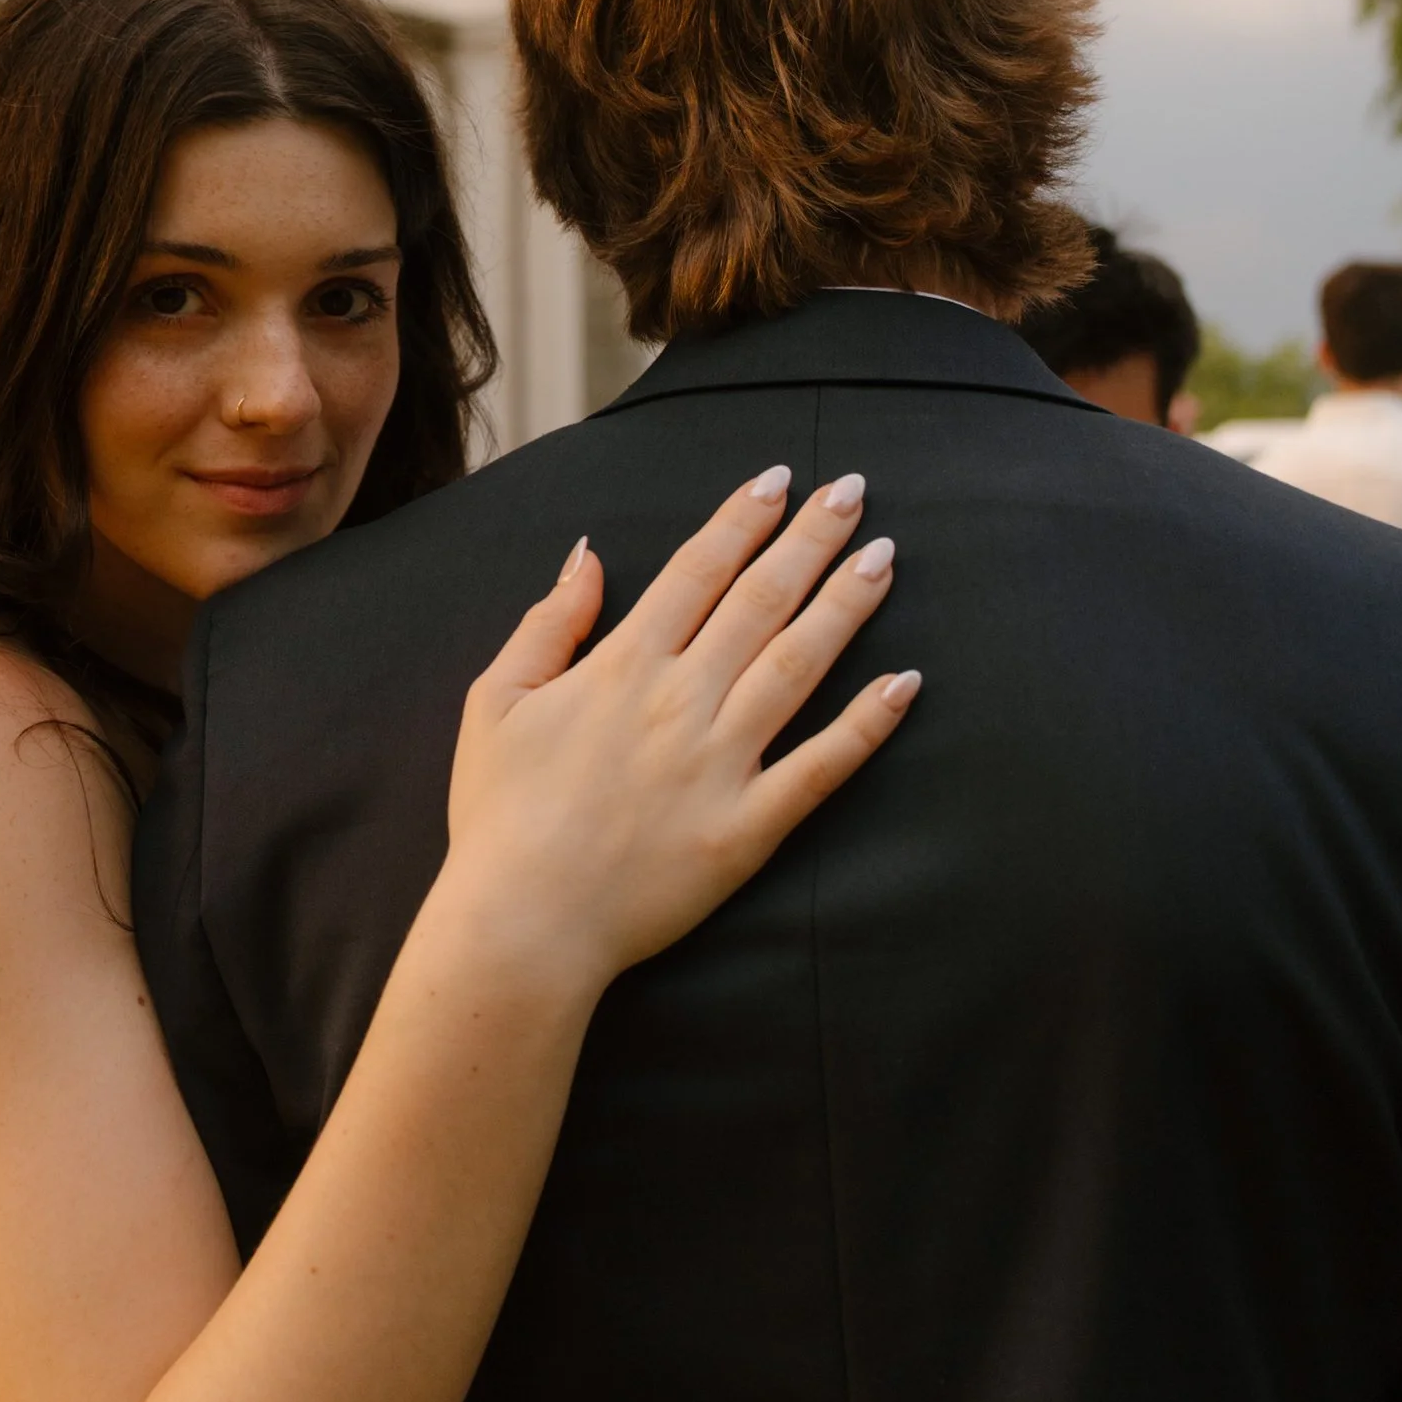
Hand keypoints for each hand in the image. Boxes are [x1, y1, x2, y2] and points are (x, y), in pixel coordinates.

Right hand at [443, 469, 913, 1009]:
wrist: (522, 922)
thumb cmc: (500, 814)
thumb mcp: (495, 700)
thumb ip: (548, 623)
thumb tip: (588, 554)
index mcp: (622, 665)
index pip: (698, 570)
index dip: (741, 519)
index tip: (778, 479)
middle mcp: (681, 700)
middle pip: (760, 600)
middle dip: (810, 539)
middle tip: (853, 491)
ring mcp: (722, 763)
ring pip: (799, 665)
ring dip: (846, 605)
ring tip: (884, 558)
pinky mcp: (749, 827)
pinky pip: (821, 766)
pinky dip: (867, 724)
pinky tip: (905, 683)